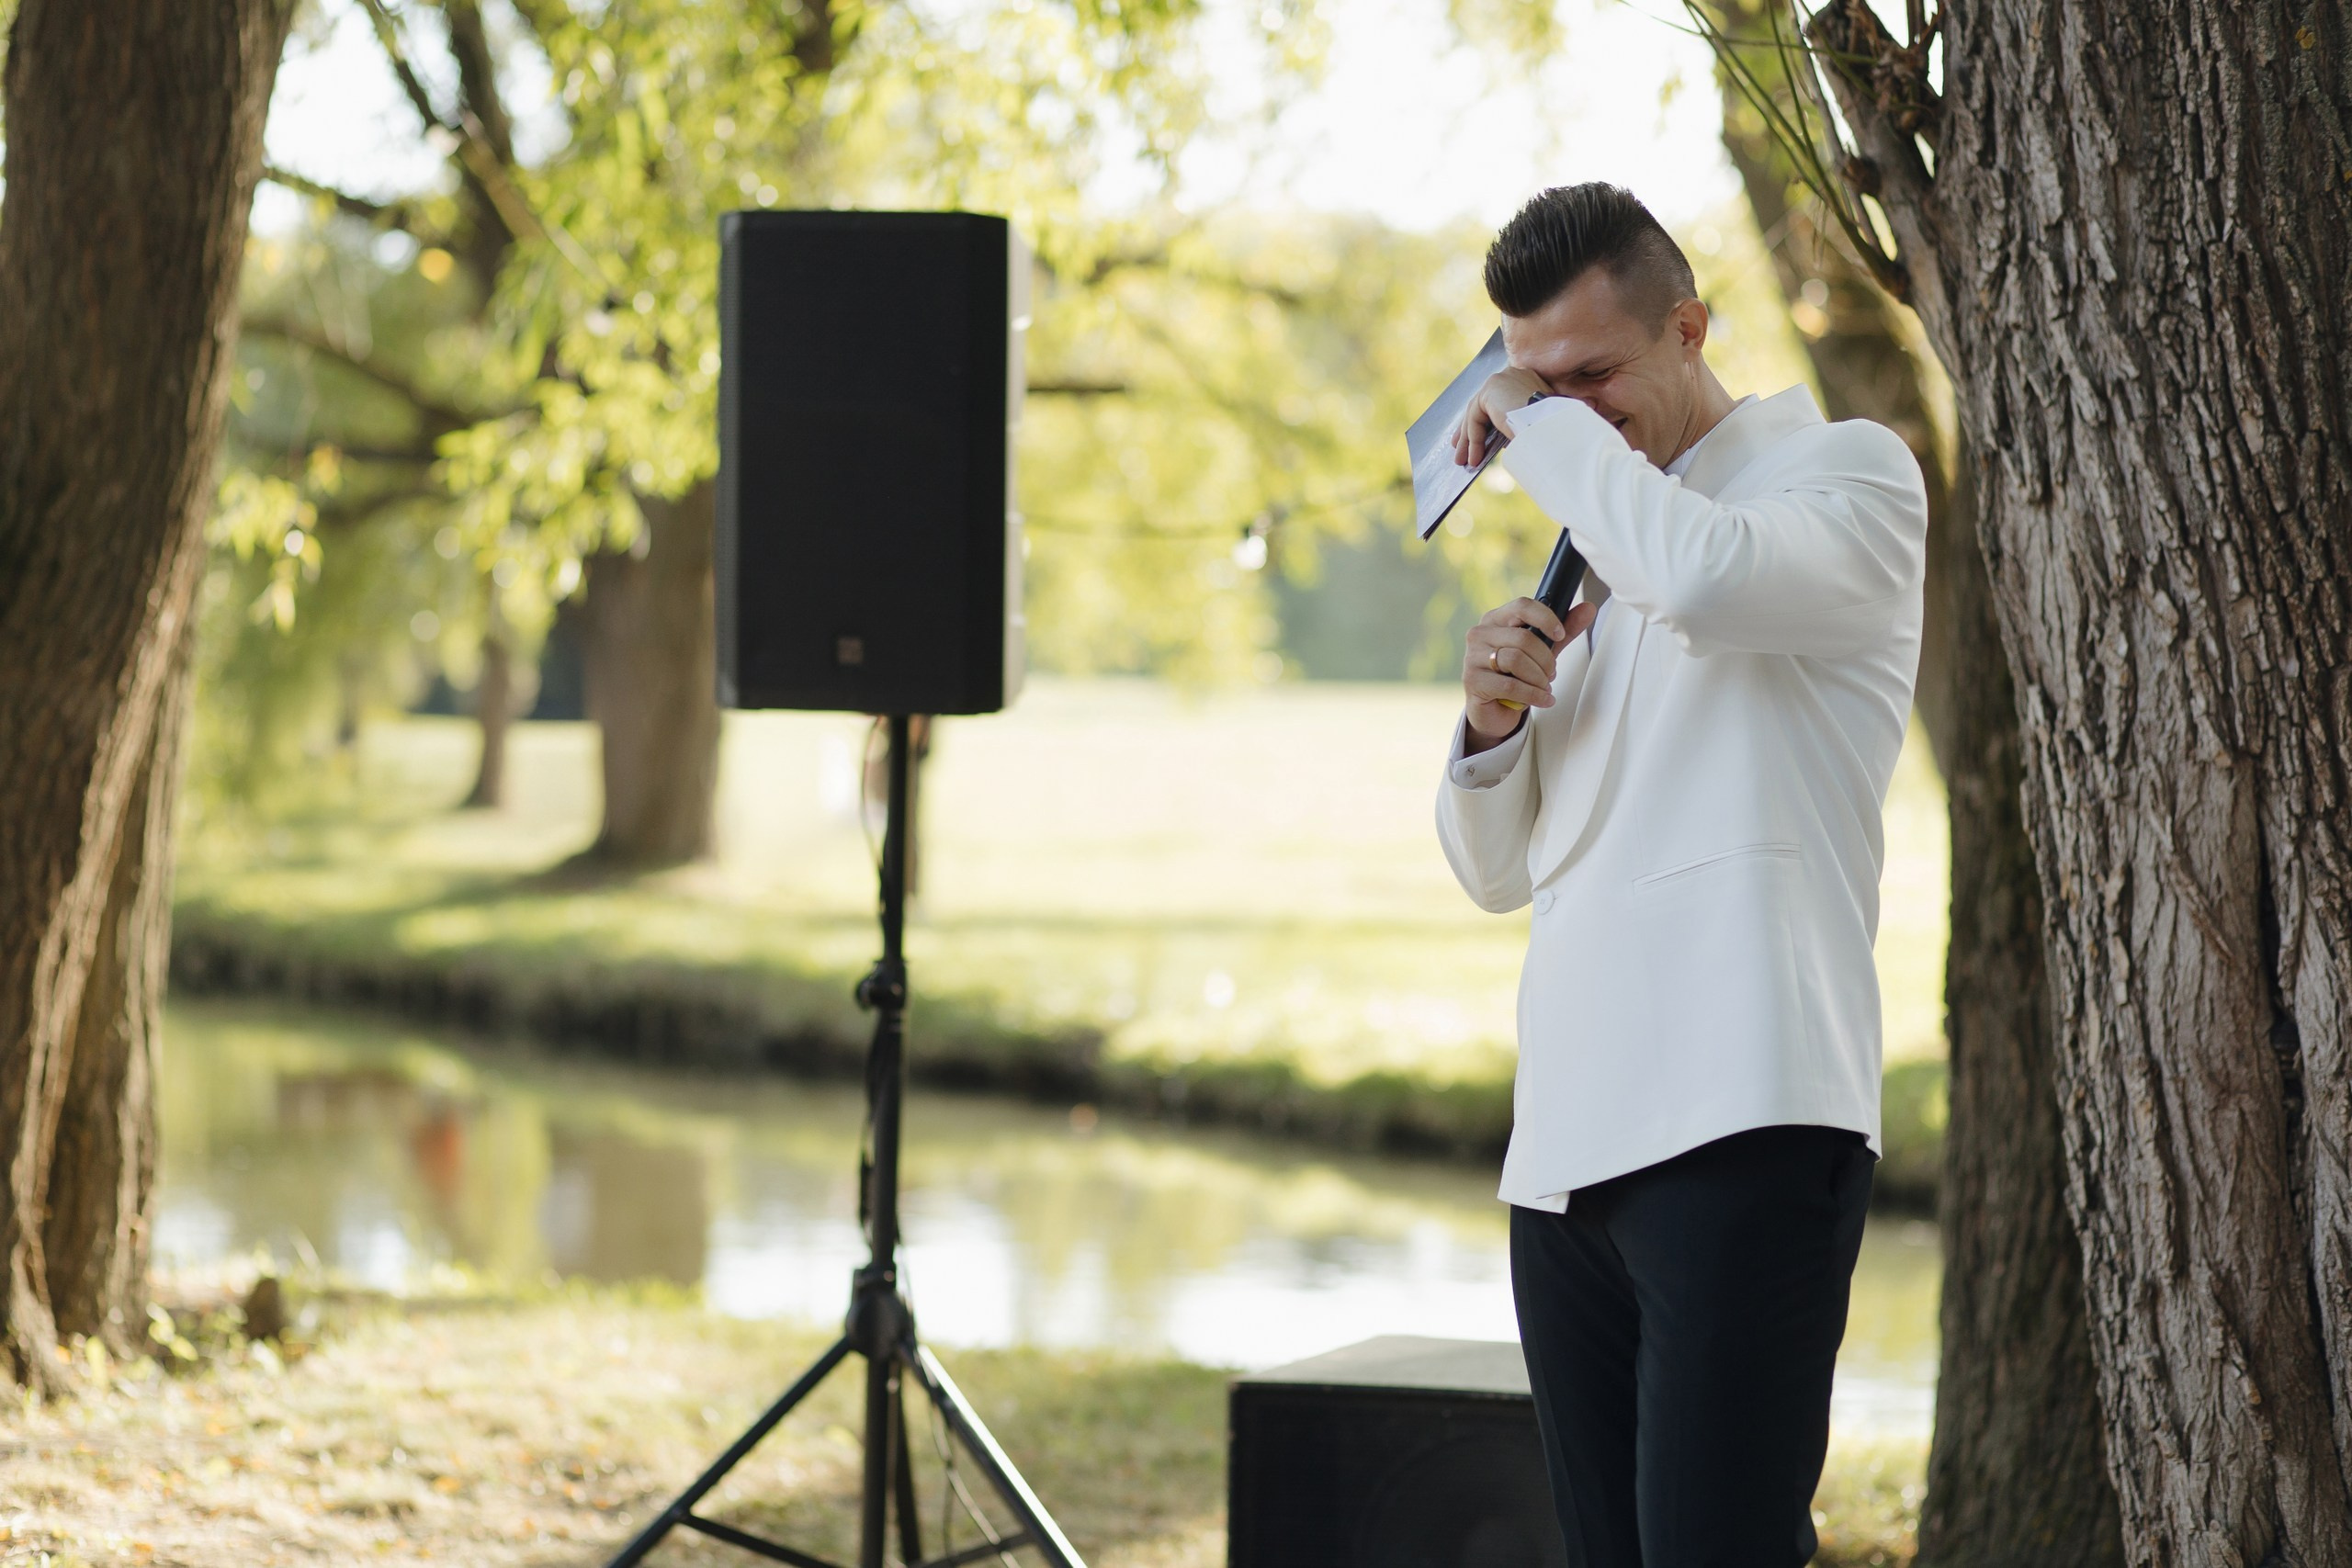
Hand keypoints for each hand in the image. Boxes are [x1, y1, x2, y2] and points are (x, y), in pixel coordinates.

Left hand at [1451, 367, 1552, 468]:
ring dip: (1468, 439)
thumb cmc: (1551, 429)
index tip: (1476, 437)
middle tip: (1459, 448)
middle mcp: (1512, 374)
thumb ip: (1513, 423)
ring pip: (1476, 413)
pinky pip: (1476, 418)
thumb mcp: (1531, 424)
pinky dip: (1474, 439)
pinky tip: (1475, 457)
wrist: (1553, 426)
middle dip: (1469, 429)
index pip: (1497, 401)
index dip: (1484, 420)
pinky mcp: (1491, 389)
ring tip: (1464, 461)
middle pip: (1482, 405)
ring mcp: (1501, 379)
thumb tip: (1497, 438)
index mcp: (1525, 379)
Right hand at [1461, 596, 1598, 749]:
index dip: (1546, 618)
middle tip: (1551, 673)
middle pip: (1524, 638)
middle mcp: (1480, 634)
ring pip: (1517, 661)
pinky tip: (1543, 699)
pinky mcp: (1472, 681)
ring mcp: (1472, 657)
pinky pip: (1511, 685)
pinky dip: (1533, 695)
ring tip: (1544, 687)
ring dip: (1539, 678)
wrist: (1493, 709)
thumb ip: (1563, 631)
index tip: (1560, 634)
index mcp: (1496, 619)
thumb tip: (1588, 609)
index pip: (1522, 606)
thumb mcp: (1542, 650)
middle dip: (1546, 660)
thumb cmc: (1515, 675)